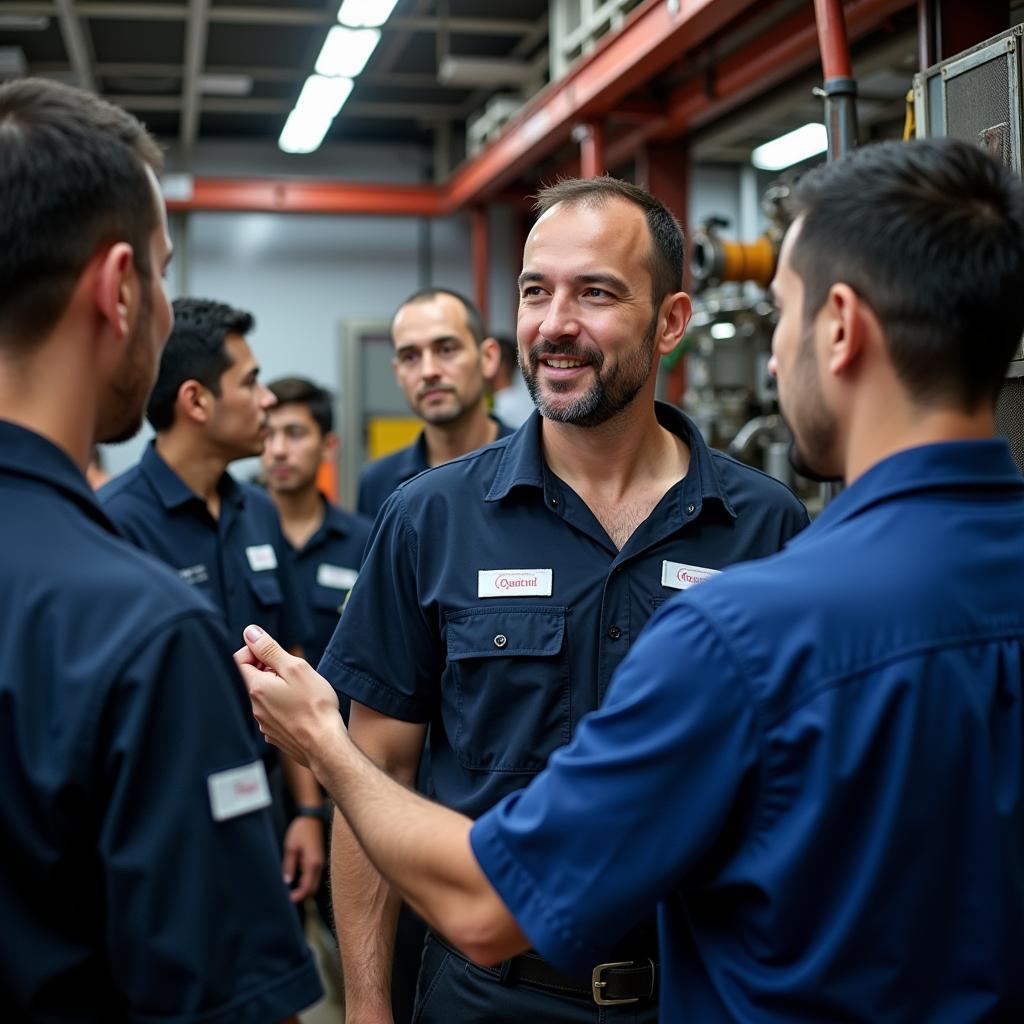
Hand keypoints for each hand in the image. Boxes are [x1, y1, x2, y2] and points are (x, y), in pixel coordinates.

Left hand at [235, 624, 345, 767]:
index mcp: (257, 688)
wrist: (325, 745)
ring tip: (301, 690)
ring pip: (265, 696)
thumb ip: (270, 649)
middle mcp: (255, 707)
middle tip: (294, 671)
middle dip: (270, 668)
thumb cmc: (315, 706)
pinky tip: (302, 708)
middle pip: (253, 678)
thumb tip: (251, 633)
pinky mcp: (275, 734)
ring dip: (278, 687)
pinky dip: (284, 705)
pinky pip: (273, 712)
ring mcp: (264, 723)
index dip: (256, 651)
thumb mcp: (295, 668)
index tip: (276, 653)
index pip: (240, 660)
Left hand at [282, 814, 324, 902]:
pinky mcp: (319, 859)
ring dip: (304, 889)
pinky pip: (315, 876)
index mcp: (312, 863)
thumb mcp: (290, 847)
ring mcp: (321, 862)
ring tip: (290, 890)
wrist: (311, 817)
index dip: (298, 896)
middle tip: (287, 897)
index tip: (287, 900)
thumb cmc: (300, 830)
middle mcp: (320, 865)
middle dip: (302, 896)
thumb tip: (287, 882)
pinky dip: (307, 881)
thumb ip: (289, 866)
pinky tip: (296, 879)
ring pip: (315, 883)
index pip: (307, 887)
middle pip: (313, 889)